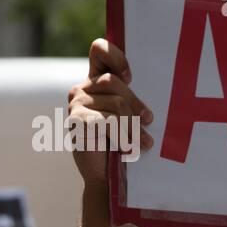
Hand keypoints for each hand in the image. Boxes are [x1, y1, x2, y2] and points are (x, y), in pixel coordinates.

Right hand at [67, 38, 154, 185]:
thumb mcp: (130, 117)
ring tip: (144, 143)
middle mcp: (83, 88)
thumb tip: (149, 107)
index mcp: (97, 81)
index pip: (99, 50)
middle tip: (148, 121)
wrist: (106, 176)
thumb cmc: (122, 143)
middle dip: (136, 104)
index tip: (130, 76)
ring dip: (134, 125)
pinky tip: (128, 148)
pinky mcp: (76, 121)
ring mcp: (77, 104)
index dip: (116, 57)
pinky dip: (123, 135)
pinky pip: (108, 121)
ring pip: (116, 104)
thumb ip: (133, 101)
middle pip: (115, 82)